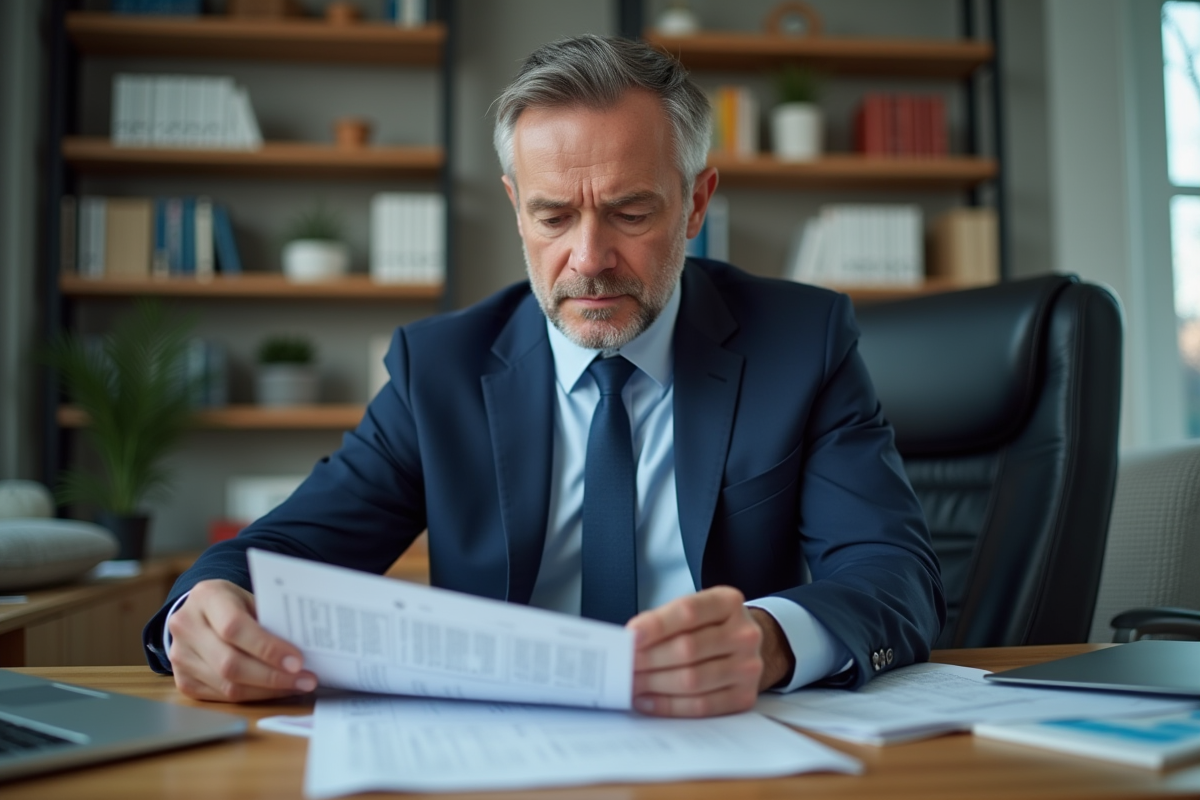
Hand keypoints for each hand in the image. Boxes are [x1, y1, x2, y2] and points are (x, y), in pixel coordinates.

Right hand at [166, 579, 317, 702]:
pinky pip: (223, 697)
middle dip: (273, 676)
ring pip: (227, 686)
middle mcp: (186, 627)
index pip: (235, 628)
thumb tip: (304, 646)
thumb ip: (270, 618)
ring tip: (298, 686)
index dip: (267, 648)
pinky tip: (277, 690)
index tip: (298, 661)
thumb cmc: (233, 602)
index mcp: (206, 597)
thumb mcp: (250, 597)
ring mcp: (180, 656)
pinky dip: (255, 696)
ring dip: (268, 690)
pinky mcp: (183, 680)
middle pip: (229, 663)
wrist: (198, 610)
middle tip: (306, 679)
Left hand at [626, 586, 794, 716]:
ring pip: (692, 680)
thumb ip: (664, 622)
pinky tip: (647, 700)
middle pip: (688, 648)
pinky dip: (668, 706)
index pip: (688, 612)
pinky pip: (701, 706)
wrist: (746, 646)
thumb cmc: (710, 627)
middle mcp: (744, 634)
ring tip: (630, 683)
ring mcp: (748, 667)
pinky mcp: (745, 697)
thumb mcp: (694, 611)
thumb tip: (628, 643)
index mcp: (728, 603)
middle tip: (623, 666)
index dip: (656, 625)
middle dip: (648, 659)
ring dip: (654, 684)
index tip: (630, 636)